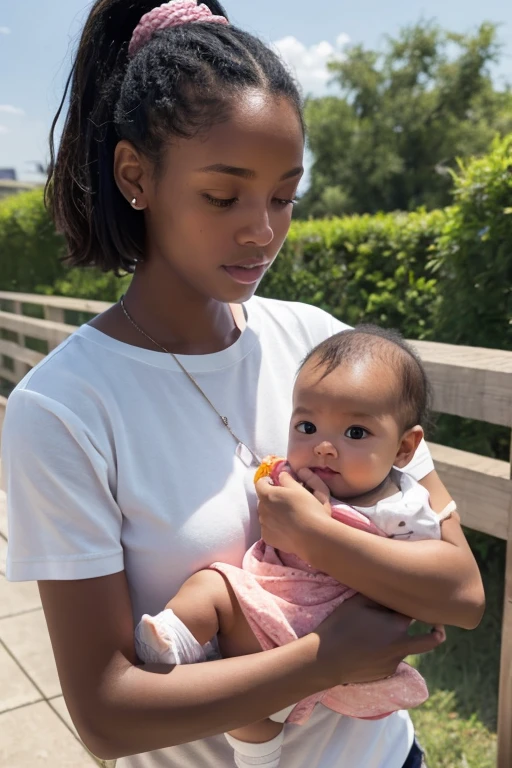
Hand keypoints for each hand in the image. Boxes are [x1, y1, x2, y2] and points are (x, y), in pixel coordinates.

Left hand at [255, 470, 331, 554]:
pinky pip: (267, 529)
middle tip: (285, 502)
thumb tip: (280, 475)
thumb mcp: (299, 489)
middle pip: (262, 500)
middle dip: (270, 499)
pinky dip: (274, 527)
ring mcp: (263, 525)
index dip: (267, 482)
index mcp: (268, 495)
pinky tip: (286, 530)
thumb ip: (287, 479)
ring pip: (265, 515)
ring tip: (287, 518)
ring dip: (272, 513)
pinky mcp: (267, 538)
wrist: (312, 536)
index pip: (259, 483)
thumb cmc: (307, 509)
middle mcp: (262, 509)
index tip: (276, 484)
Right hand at [305, 594, 444, 687]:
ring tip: (385, 635)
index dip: (419, 605)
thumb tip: (394, 589)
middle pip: (432, 639)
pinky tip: (371, 648)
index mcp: (398, 625)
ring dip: (404, 641)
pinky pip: (394, 660)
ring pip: (408, 648)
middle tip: (438, 627)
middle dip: (437, 631)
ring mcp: (395, 663)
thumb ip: (381, 595)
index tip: (422, 599)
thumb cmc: (341, 624)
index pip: (419, 611)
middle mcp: (403, 645)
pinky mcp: (386, 674)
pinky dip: (389, 653)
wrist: (326, 659)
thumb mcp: (359, 601)